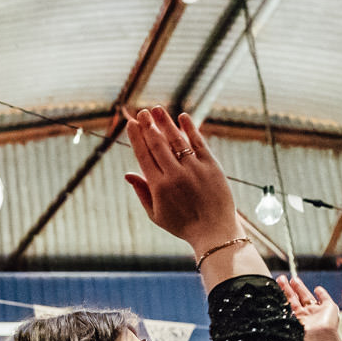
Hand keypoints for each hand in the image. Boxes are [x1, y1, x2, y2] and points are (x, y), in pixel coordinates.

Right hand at [122, 107, 241, 251]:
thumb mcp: (156, 214)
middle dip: (148, 126)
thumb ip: (142, 192)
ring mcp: (194, 169)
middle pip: (158, 145)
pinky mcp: (211, 166)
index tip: (131, 124)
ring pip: (176, 140)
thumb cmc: (182, 224)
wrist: (214, 231)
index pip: (144, 156)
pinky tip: (182, 116)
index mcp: (159, 187)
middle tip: (141, 113)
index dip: (136, 138)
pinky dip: (190, 129)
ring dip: (165, 123)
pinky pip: (199, 143)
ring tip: (156, 109)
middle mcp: (175, 175)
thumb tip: (128, 174)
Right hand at [275, 275, 339, 339]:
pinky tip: (279, 291)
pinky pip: (287, 308)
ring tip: (279, 279)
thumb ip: (324, 296)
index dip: (300, 287)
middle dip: (289, 287)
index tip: (294, 279)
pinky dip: (284, 299)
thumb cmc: (328, 324)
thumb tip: (317, 288)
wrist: (321, 337)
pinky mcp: (292, 321)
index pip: (306, 296)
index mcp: (316, 310)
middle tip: (282, 278)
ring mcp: (298, 317)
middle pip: (296, 297)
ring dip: (285, 290)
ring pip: (290, 300)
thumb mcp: (331, 306)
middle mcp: (306, 313)